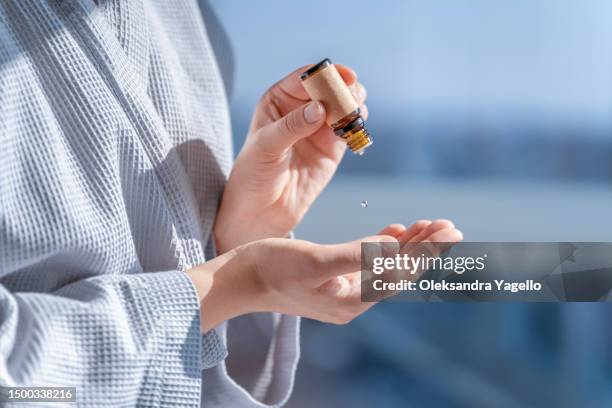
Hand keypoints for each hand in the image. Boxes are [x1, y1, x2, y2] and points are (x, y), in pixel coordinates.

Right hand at [188, 220, 461, 330]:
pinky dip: (384, 245)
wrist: (237, 279)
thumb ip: (357, 256)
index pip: (400, 275)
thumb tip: (396, 250)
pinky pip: (367, 261)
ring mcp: (342, 289)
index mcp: (352, 301)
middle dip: (425, 248)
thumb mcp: (315, 261)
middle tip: (450, 225)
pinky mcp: (332, 276)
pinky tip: (397, 230)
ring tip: (430, 224)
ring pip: (386, 265)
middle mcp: (352, 300)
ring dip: (408, 245)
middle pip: (399, 272)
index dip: (427, 252)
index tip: (449, 231)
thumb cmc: (271, 269)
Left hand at [214, 63, 366, 253]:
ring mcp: (319, 128)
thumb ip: (292, 126)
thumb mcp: (266, 147)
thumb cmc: (253, 174)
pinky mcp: (333, 148)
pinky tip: (357, 127)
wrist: (261, 211)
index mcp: (279, 100)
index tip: (344, 75)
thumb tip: (319, 108)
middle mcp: (301, 109)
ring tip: (357, 113)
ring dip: (355, 105)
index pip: (305, 77)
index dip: (326, 73)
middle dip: (345, 87)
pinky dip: (358, 125)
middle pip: (330, 88)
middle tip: (354, 95)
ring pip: (344, 106)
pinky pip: (350, 129)